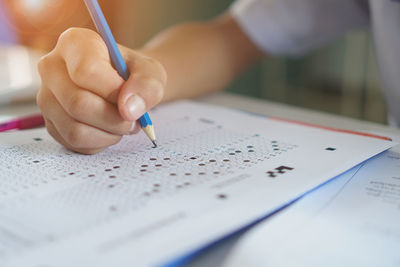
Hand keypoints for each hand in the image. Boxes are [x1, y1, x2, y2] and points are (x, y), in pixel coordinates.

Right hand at [37, 28, 166, 153]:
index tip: (130, 96)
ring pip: (74, 129)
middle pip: (78, 104)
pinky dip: (100, 143)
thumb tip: (129, 110)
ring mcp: (46, 97)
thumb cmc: (134, 74)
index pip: (86, 71)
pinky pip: (73, 143)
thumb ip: (147, 86)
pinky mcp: (50, 123)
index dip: (113, 91)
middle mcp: (52, 67)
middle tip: (133, 119)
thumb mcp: (151, 72)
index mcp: (74, 43)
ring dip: (109, 134)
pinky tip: (109, 130)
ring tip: (123, 124)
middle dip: (115, 119)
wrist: (125, 86)